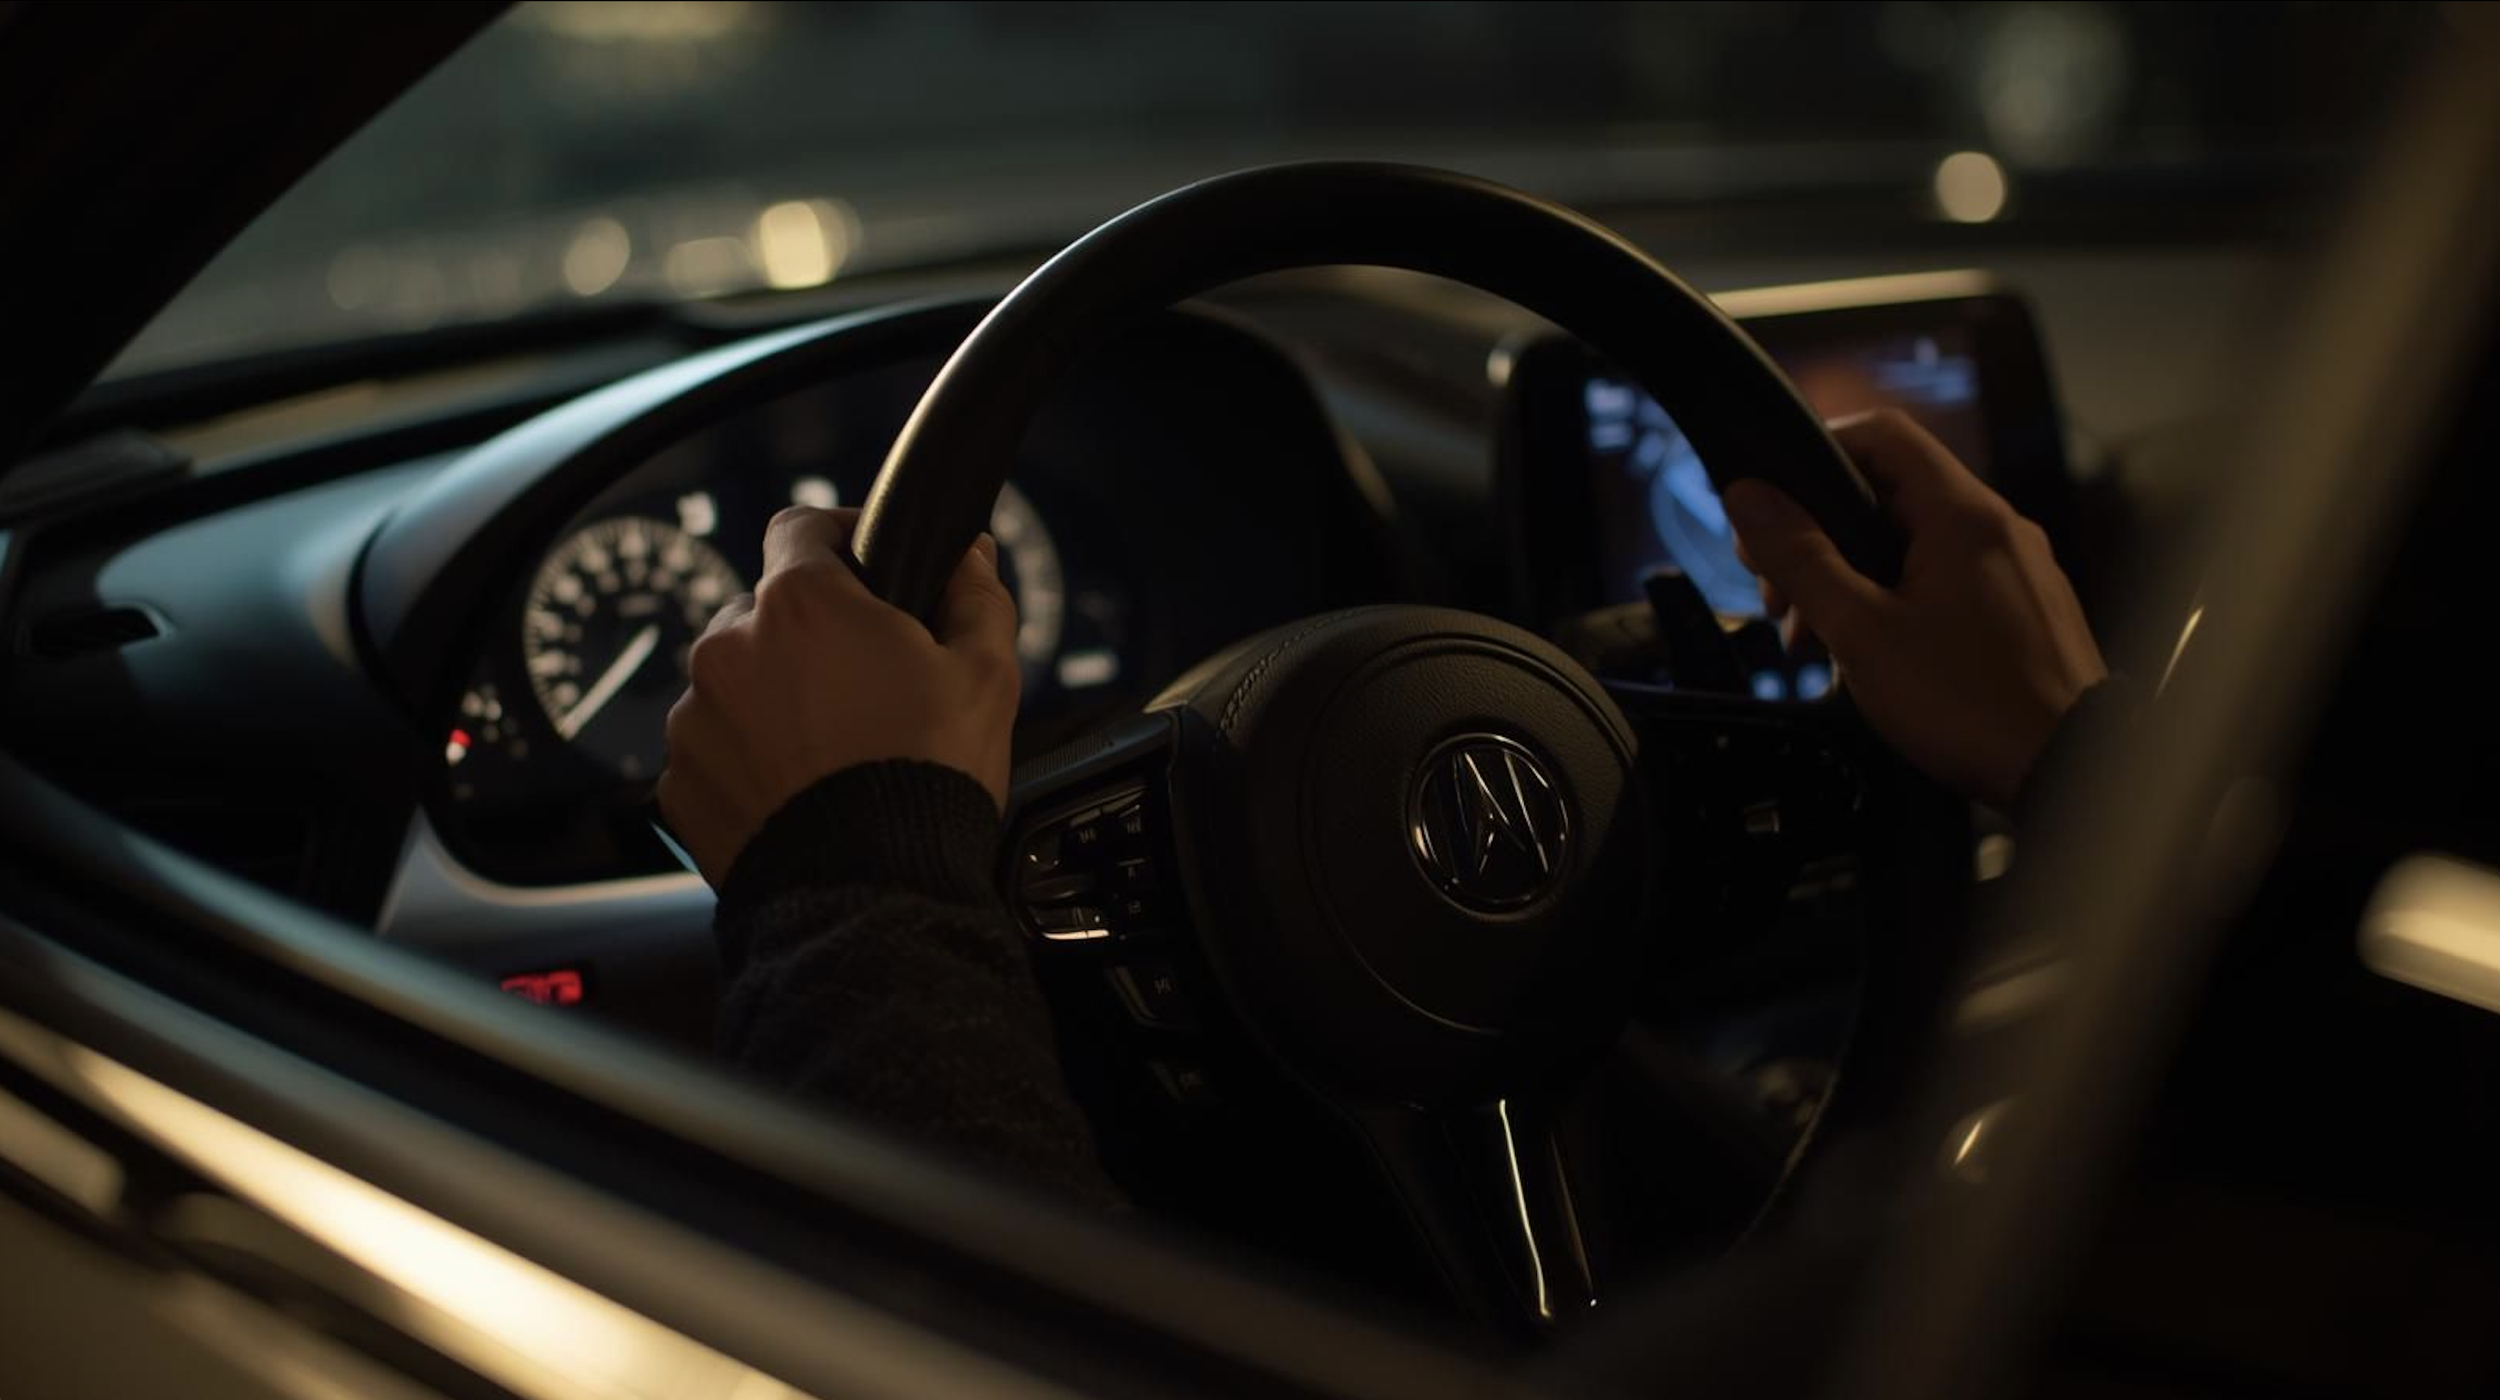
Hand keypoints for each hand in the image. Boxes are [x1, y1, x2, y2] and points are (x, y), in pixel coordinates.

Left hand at [657, 506, 1020, 887]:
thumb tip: (971, 555)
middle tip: (865, 684)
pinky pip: (713, 751)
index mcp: (801, 604)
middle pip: (765, 613)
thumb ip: (976, 597)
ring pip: (734, 684)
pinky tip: (799, 792)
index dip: (839, 537)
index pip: (801, 526)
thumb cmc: (927, 777)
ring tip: (832, 751)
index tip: (865, 563)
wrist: (871, 893)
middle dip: (810, 637)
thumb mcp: (985, 676)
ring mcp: (695, 718)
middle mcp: (729, 647)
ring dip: (773, 700)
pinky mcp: (679, 783)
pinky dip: (747, 762)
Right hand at [1724, 409, 2106, 810]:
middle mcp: (1999, 528)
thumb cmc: (1970, 704)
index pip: (1882, 434)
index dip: (1818, 451)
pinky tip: (1874, 654)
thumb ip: (1801, 558)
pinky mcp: (2025, 609)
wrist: (2070, 772)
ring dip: (1855, 577)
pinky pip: (1949, 580)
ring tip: (1820, 638)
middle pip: (1892, 493)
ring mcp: (2018, 568)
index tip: (1774, 501)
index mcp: (1962, 514)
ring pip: (1917, 543)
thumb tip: (1748, 498)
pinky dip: (1899, 600)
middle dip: (1824, 535)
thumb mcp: (1861, 632)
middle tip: (1782, 593)